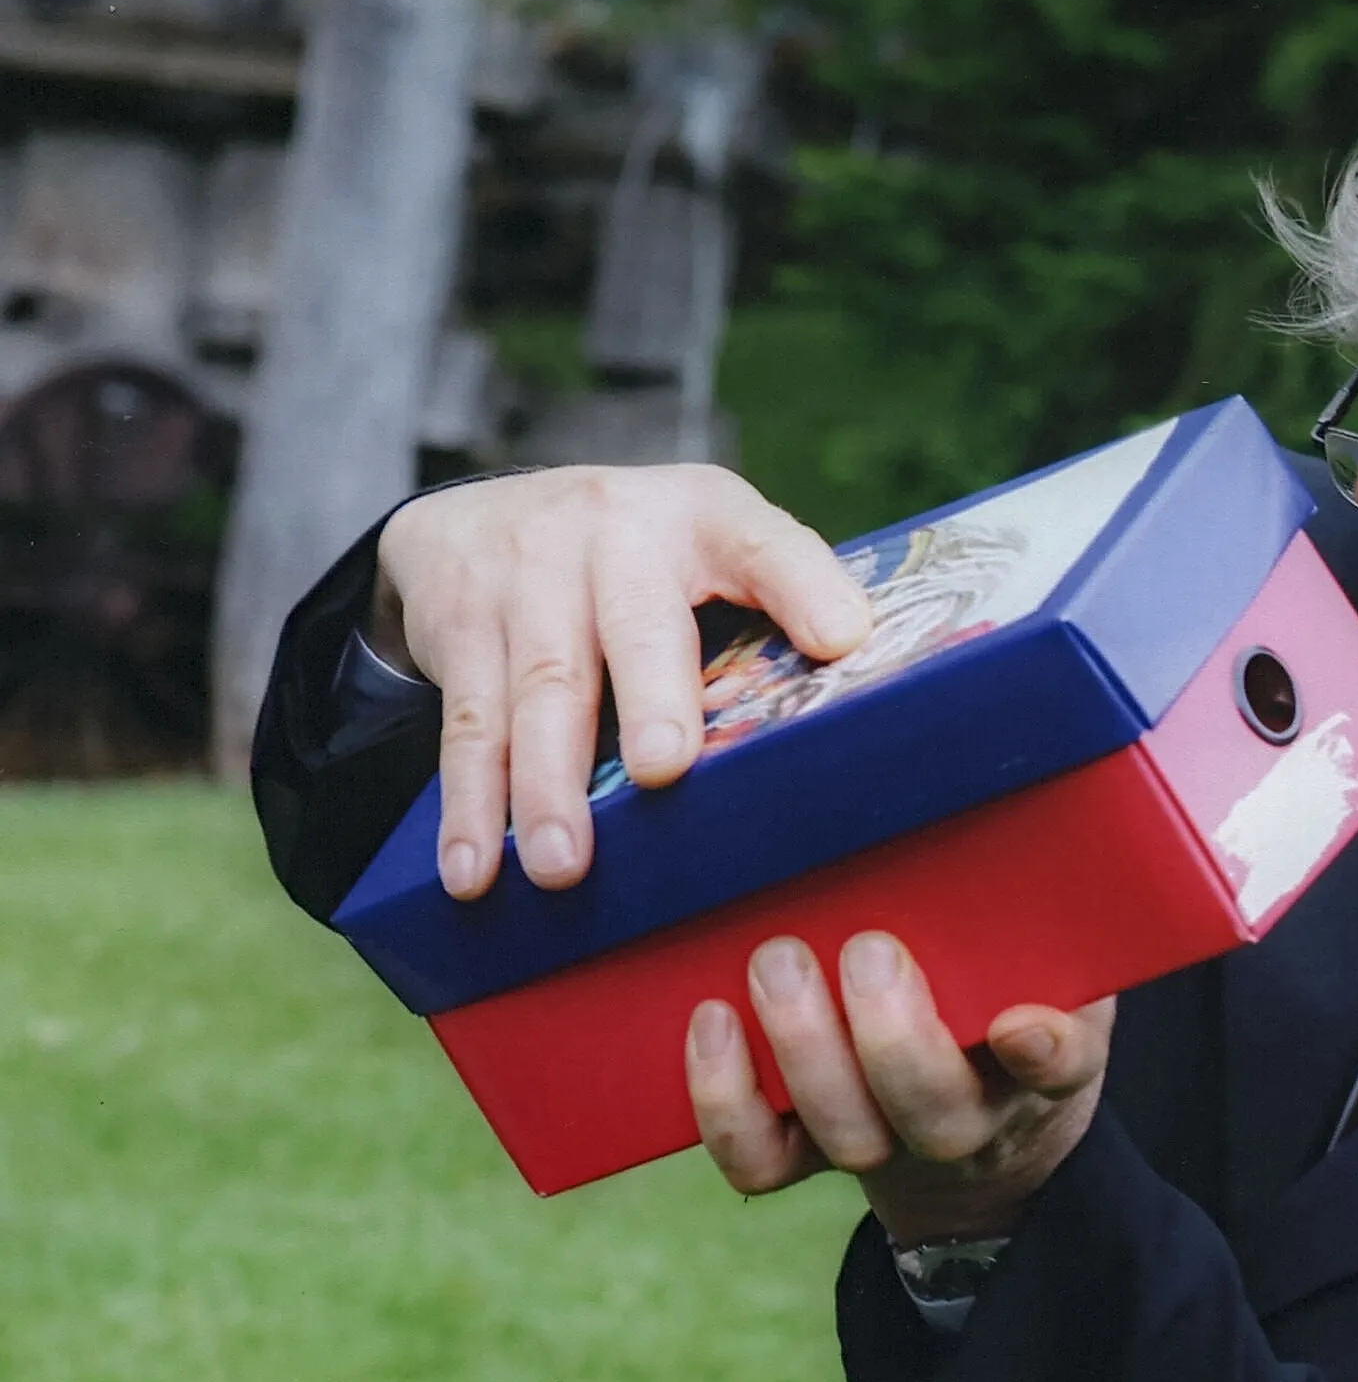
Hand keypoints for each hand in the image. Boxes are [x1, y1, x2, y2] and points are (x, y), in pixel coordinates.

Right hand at [370, 465, 869, 897]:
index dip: (805, 585)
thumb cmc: (643, 559)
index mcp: (705, 518)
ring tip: (562, 867)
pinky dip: (468, 805)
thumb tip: (872, 720)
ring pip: (541, 690)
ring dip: (546, 787)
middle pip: (636, 626)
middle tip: (667, 771)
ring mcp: (529, 575)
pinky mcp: (461, 622)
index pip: (765, 543)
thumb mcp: (714, 547)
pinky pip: (467, 722)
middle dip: (651, 699)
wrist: (484, 511)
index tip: (842, 637)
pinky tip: (472, 870)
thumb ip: (777, 607)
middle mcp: (615, 533)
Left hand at [685, 931, 1111, 1244]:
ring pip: (850, 1138)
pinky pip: (762, 1161)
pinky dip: (725, 1100)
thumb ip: (1023, 892)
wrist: (961, 1098)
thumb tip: (975, 790)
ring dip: (804, 1050)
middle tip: (866, 948)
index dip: (1046, 1054)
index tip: (1016, 1022)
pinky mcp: (808, 1152)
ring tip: (777, 960)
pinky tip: (712, 1019)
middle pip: (937, 1113)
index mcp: (1043, 1052)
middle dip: (891, 1037)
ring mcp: (886, 1141)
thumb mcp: (1034, 940)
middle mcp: (969, 1113)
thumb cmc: (991, 977)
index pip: (1064, 1065)